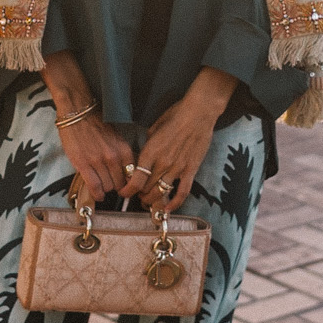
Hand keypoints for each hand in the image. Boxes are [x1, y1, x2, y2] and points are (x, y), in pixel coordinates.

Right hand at [41, 52, 132, 202]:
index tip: (124, 184)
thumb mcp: (116, 137)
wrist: (77, 112)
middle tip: (110, 183)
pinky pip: (94, 186)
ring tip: (101, 185)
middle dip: (115, 185)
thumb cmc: (95, 122)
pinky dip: (97, 194)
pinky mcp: (84, 165)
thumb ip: (121, 154)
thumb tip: (124, 172)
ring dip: (105, 188)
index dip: (128, 182)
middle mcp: (114, 156)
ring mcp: (99, 161)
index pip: (132, 175)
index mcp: (124, 149)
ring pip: (107, 186)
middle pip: (119, 183)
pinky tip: (97, 195)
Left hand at [134, 69, 237, 214]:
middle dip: (139, 194)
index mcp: (150, 152)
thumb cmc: (175, 115)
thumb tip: (144, 157)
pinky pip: (182, 192)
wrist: (198, 113)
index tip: (124, 192)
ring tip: (148, 200)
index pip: (136, 179)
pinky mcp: (191, 170)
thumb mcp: (154, 128)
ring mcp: (178, 168)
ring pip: (161, 192)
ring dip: (152, 200)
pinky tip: (168, 209)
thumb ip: (148, 146)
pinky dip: (175, 203)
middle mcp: (163, 163)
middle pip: (146, 188)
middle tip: (138, 194)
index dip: (128, 190)